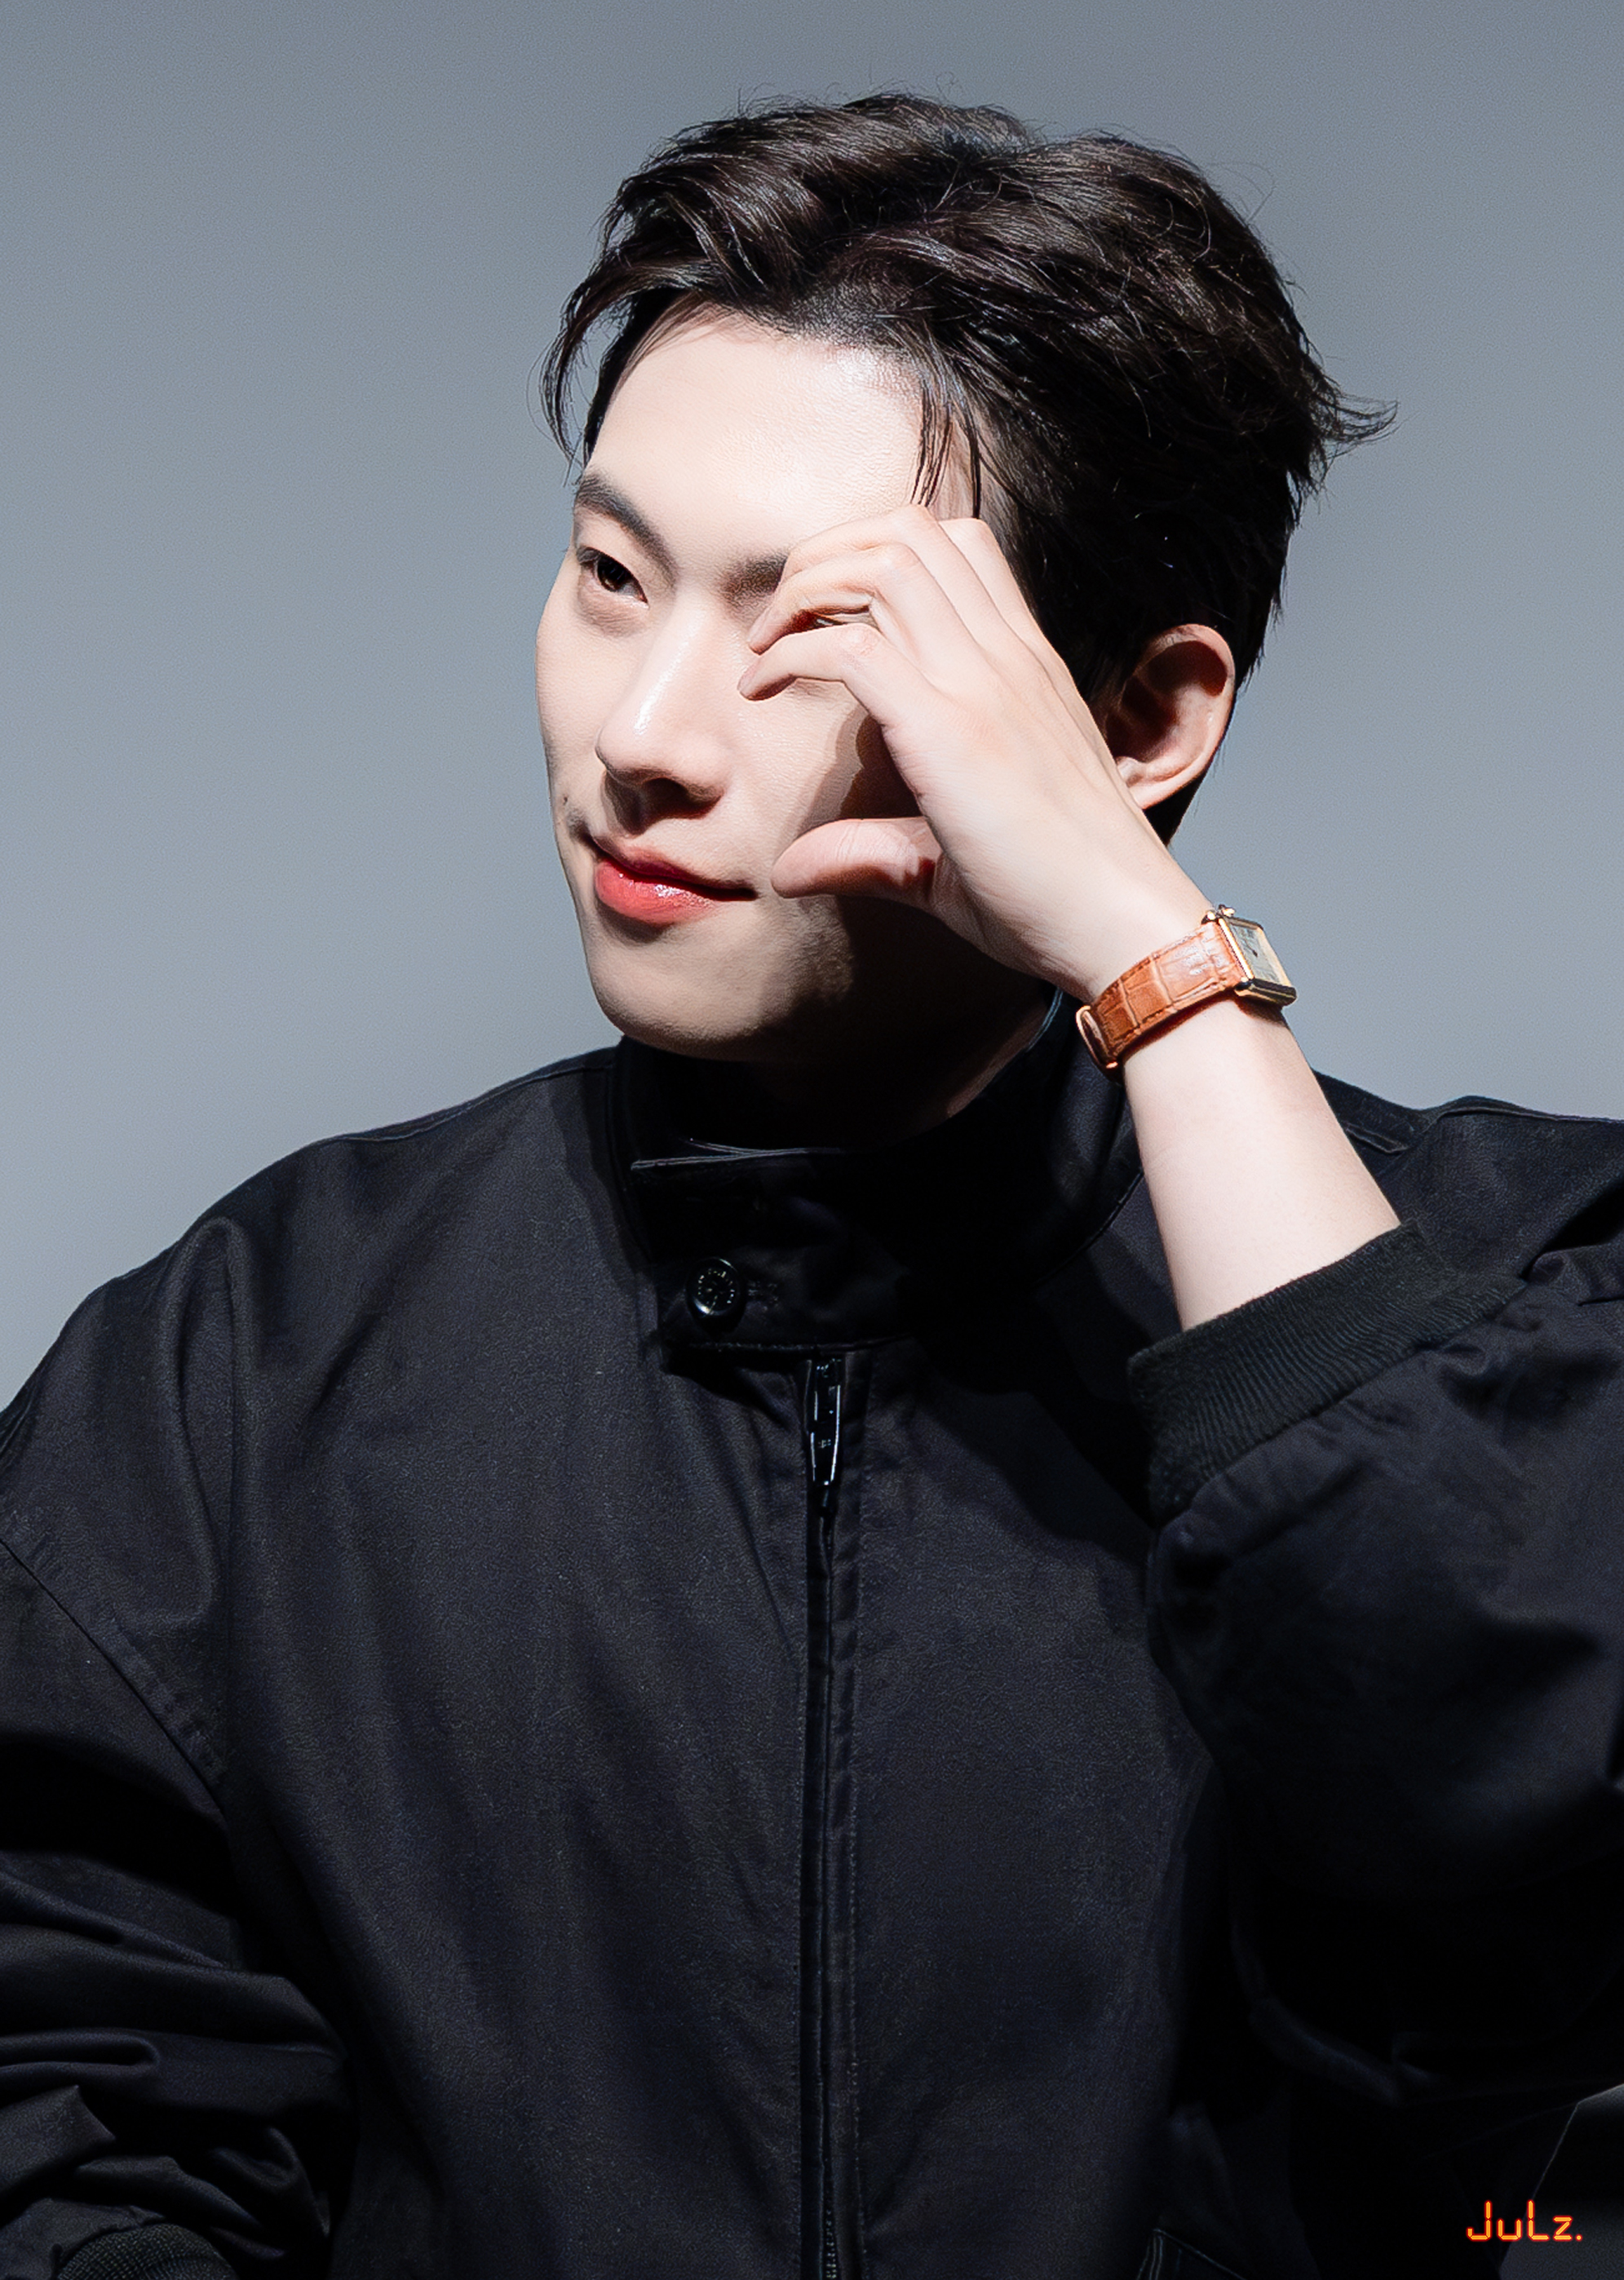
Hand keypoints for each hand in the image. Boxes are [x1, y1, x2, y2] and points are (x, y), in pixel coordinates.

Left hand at [739, 503, 1218, 1001]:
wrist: (1128, 933)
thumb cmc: (1059, 901)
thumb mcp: (952, 860)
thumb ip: (875, 849)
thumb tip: (787, 870)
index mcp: (1025, 669)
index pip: (956, 547)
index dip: (872, 555)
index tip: (819, 616)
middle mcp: (1008, 660)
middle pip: (909, 533)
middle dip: (823, 557)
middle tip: (778, 622)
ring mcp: (984, 688)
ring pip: (883, 565)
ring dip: (805, 589)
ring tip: (766, 646)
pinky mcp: (951, 733)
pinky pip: (853, 645)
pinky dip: (793, 651)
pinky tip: (762, 690)